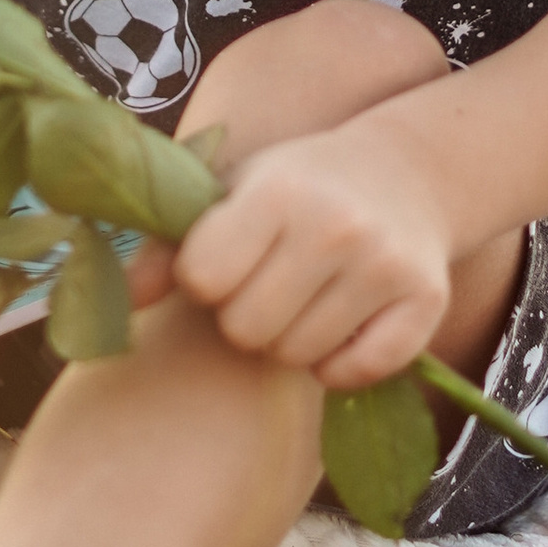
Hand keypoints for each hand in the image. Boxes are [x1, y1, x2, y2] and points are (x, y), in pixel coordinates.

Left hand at [164, 107, 457, 390]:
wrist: (403, 174)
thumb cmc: (296, 189)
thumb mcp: (230, 193)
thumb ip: (167, 247)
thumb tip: (122, 303)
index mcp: (277, 191)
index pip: (204, 277)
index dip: (205, 279)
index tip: (226, 262)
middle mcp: (335, 225)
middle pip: (247, 329)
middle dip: (244, 318)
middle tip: (265, 286)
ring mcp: (385, 265)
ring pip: (299, 357)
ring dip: (291, 340)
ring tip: (304, 298)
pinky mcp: (425, 301)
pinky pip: (358, 372)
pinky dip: (341, 365)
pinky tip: (341, 325)